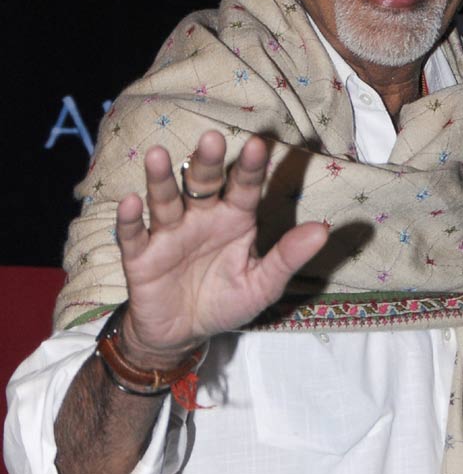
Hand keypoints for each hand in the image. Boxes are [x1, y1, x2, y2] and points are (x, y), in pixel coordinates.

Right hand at [115, 130, 327, 366]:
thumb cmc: (226, 300)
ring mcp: (168, 233)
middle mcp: (201, 217)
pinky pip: (133, 235)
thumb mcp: (263, 284)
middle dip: (206, 163)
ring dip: (161, 179)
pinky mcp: (141, 256)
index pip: (243, 187)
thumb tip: (323, 230)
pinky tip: (130, 202)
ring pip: (164, 200)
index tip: (258, 145)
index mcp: (234, 218)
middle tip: (211, 139)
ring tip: (159, 156)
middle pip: (202, 184)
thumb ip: (288, 256)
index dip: (250, 167)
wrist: (183, 334)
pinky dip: (129, 220)